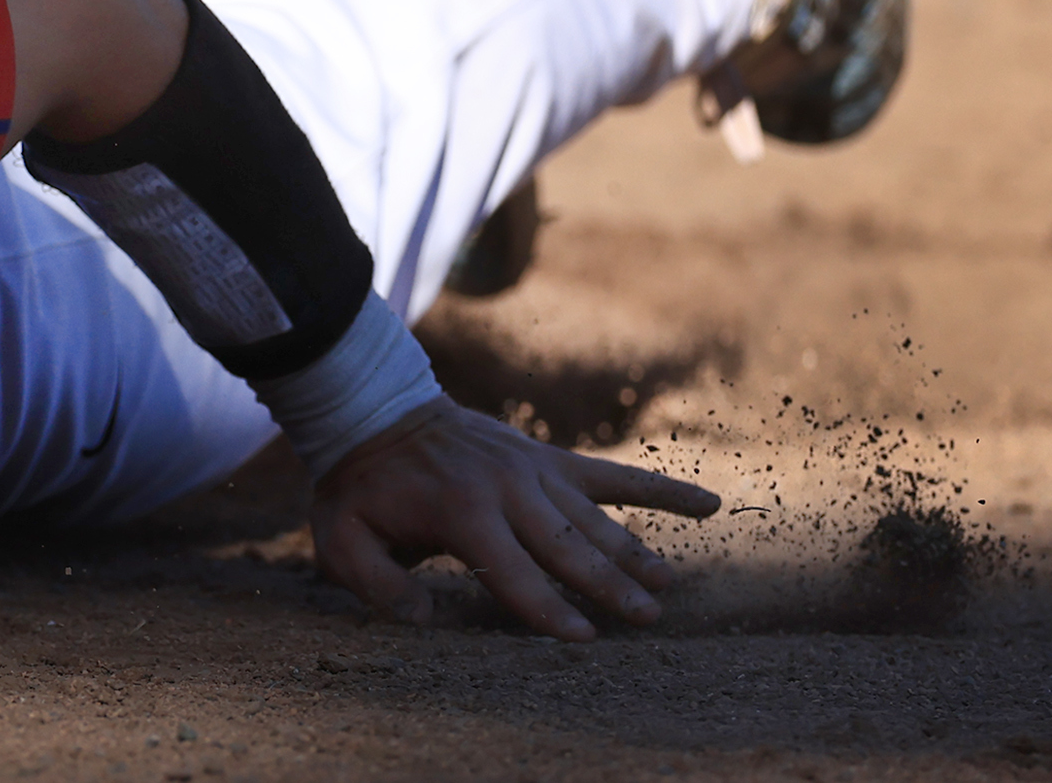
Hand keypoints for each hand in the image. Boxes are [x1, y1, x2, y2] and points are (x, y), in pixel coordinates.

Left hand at [308, 399, 718, 640]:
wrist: (378, 412)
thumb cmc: (360, 486)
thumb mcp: (342, 537)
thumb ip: (376, 583)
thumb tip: (424, 621)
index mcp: (462, 514)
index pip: (514, 574)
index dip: (549, 609)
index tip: (585, 638)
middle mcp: (508, 491)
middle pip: (568, 548)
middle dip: (608, 586)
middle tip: (647, 619)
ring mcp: (535, 471)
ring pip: (595, 520)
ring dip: (634, 554)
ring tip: (667, 586)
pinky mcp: (549, 458)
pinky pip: (613, 475)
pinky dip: (661, 489)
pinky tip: (708, 504)